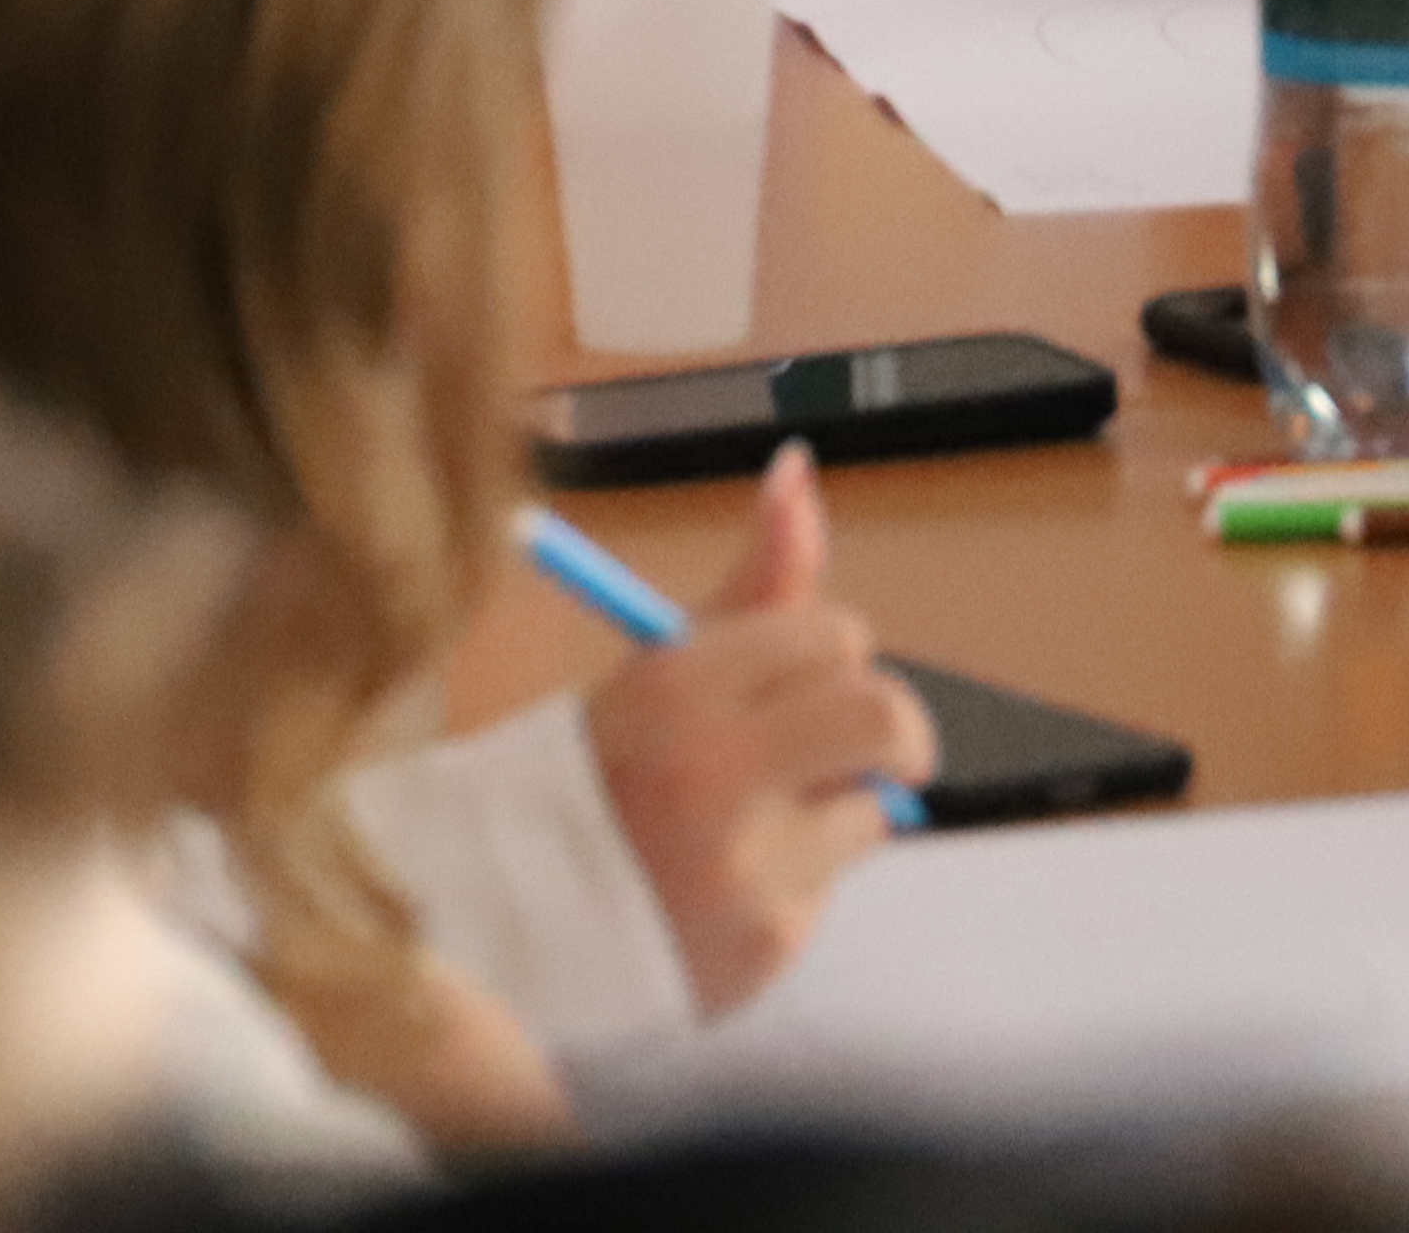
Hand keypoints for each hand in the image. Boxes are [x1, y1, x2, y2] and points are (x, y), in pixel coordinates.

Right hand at [576, 445, 937, 1016]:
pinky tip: (739, 888)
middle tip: (859, 748)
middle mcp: (712, 770)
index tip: (800, 681)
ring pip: (873, 807)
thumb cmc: (607, 769)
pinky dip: (804, 879)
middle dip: (890, 729)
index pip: (835, 635)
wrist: (518, 916)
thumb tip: (802, 467)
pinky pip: (836, 885)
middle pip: (882, 715)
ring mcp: (745, 864)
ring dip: (838, 809)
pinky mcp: (771, 941)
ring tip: (762, 826)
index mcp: (677, 684)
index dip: (827, 656)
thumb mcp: (664, 666)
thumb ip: (755, 584)